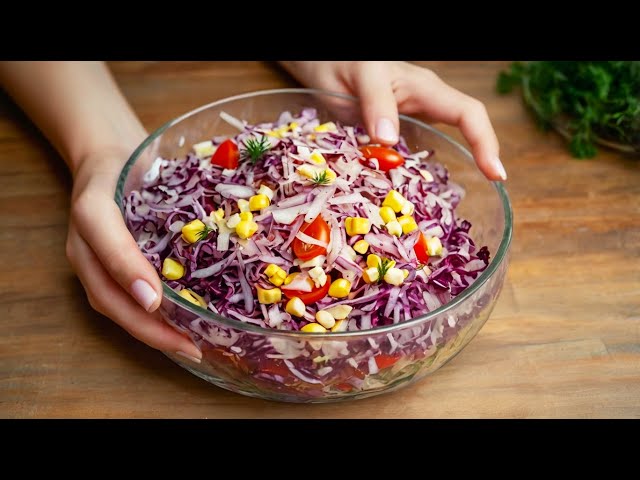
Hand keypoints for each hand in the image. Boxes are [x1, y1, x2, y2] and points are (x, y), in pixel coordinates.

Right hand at [66, 149, 201, 361]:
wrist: (107, 161)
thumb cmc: (123, 168)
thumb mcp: (131, 173)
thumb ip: (144, 203)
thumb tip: (153, 282)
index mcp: (91, 218)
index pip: (108, 253)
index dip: (130, 276)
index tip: (157, 300)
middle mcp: (88, 250)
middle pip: (112, 300)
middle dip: (151, 328)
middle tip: (190, 347)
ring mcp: (96, 263)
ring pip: (119, 307)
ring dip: (153, 330)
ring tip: (189, 344)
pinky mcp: (111, 269)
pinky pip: (128, 300)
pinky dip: (153, 318)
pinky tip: (181, 326)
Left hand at [280, 61, 506, 180]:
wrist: (321, 63)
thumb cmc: (342, 61)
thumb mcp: (360, 76)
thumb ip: (376, 103)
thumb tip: (389, 141)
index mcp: (424, 89)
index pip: (467, 114)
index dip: (485, 142)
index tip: (495, 174)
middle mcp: (423, 105)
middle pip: (464, 130)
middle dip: (480, 158)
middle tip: (489, 190)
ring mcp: (408, 120)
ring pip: (438, 147)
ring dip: (448, 172)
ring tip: (456, 204)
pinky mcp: (390, 134)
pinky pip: (409, 157)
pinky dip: (414, 177)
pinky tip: (408, 199)